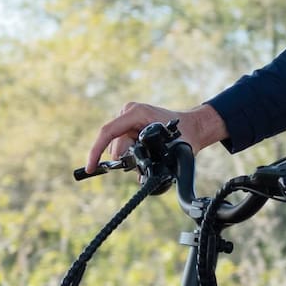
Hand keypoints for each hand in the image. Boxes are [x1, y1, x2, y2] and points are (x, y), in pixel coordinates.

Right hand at [87, 99, 225, 172]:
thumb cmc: (184, 136)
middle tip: (142, 166)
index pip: (108, 132)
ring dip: (128, 157)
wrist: (193, 127)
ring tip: (148, 158)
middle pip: (115, 143)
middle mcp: (129, 112)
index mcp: (136, 113)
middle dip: (124, 160)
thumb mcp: (170, 149)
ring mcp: (127, 117)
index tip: (92, 167)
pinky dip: (128, 154)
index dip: (96, 151)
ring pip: (118, 145)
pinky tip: (139, 157)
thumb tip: (135, 174)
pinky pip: (121, 143)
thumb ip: (151, 160)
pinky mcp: (129, 124)